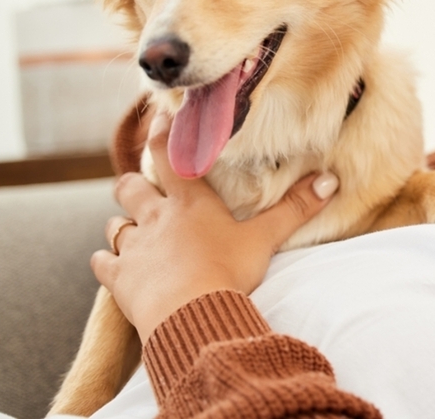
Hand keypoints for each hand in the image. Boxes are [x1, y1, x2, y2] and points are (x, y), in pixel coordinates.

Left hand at [91, 112, 338, 342]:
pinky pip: (103, 263)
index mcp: (190, 202)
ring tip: (131, 228)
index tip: (161, 118)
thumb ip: (296, 208)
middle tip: (141, 184)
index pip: (171, 155)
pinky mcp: (120, 279)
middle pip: (132, 188)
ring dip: (123, 224)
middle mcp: (156, 218)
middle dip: (135, 184)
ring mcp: (134, 248)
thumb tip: (330, 180)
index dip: (164, 134)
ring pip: (116, 224)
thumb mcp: (265, 239)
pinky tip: (111, 265)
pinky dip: (106, 262)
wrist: (193, 315)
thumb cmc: (229, 272)